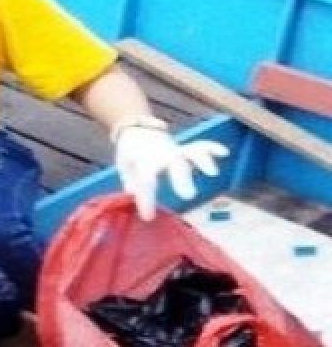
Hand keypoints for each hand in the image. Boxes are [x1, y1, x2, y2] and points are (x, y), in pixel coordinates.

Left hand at [114, 124, 228, 219]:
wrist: (136, 130)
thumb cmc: (130, 154)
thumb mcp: (124, 166)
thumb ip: (130, 179)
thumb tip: (130, 191)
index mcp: (144, 161)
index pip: (146, 180)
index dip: (147, 199)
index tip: (148, 216)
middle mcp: (162, 155)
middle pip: (174, 164)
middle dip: (181, 178)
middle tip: (188, 196)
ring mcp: (175, 151)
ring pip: (191, 152)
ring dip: (202, 161)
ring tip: (212, 172)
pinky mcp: (184, 149)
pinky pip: (200, 146)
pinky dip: (212, 148)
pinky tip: (224, 152)